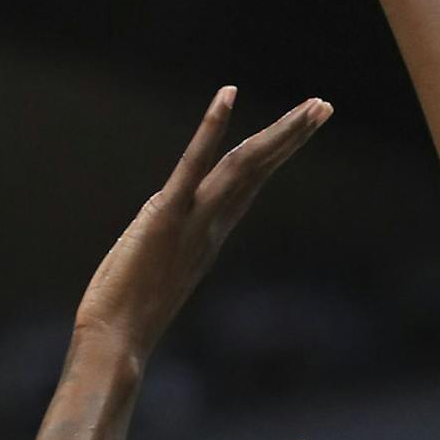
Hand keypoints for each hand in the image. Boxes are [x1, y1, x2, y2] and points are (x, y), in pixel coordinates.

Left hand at [73, 88, 330, 362]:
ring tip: (311, 106)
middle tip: (324, 106)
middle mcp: (210, 225)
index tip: (303, 126)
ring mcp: (192, 220)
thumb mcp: (155, 269)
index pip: (250, 184)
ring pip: (243, 167)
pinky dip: (211, 127)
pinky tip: (228, 95)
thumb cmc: (126, 317)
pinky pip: (193, 165)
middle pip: (259, 170)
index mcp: (209, 235)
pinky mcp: (164, 216)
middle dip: (292, 136)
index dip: (276, 153)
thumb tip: (165, 222)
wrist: (116, 344)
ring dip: (278, 131)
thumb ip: (168, 241)